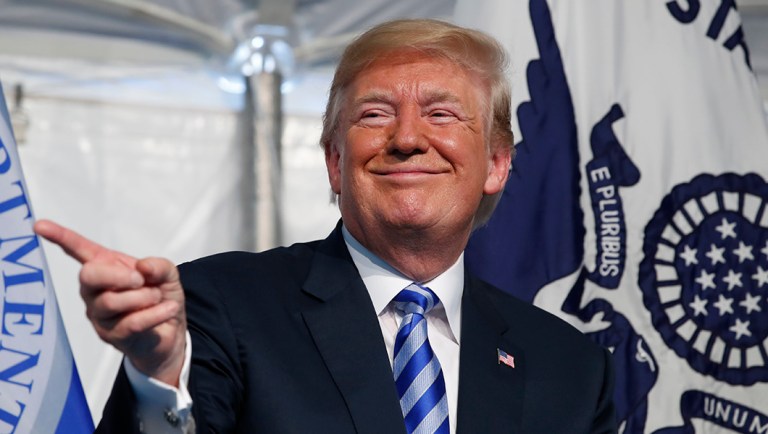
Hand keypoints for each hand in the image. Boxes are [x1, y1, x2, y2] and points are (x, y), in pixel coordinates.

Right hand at [34, 219, 186, 385]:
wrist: (170, 332)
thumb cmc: (160, 297)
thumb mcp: (166, 275)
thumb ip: (159, 266)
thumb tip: (143, 266)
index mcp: (105, 266)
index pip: (78, 249)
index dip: (60, 236)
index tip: (39, 225)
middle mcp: (94, 290)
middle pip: (88, 275)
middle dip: (118, 275)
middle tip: (140, 280)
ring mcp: (99, 314)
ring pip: (111, 301)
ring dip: (144, 297)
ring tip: (157, 297)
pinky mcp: (110, 335)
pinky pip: (131, 322)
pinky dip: (155, 314)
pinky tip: (167, 309)